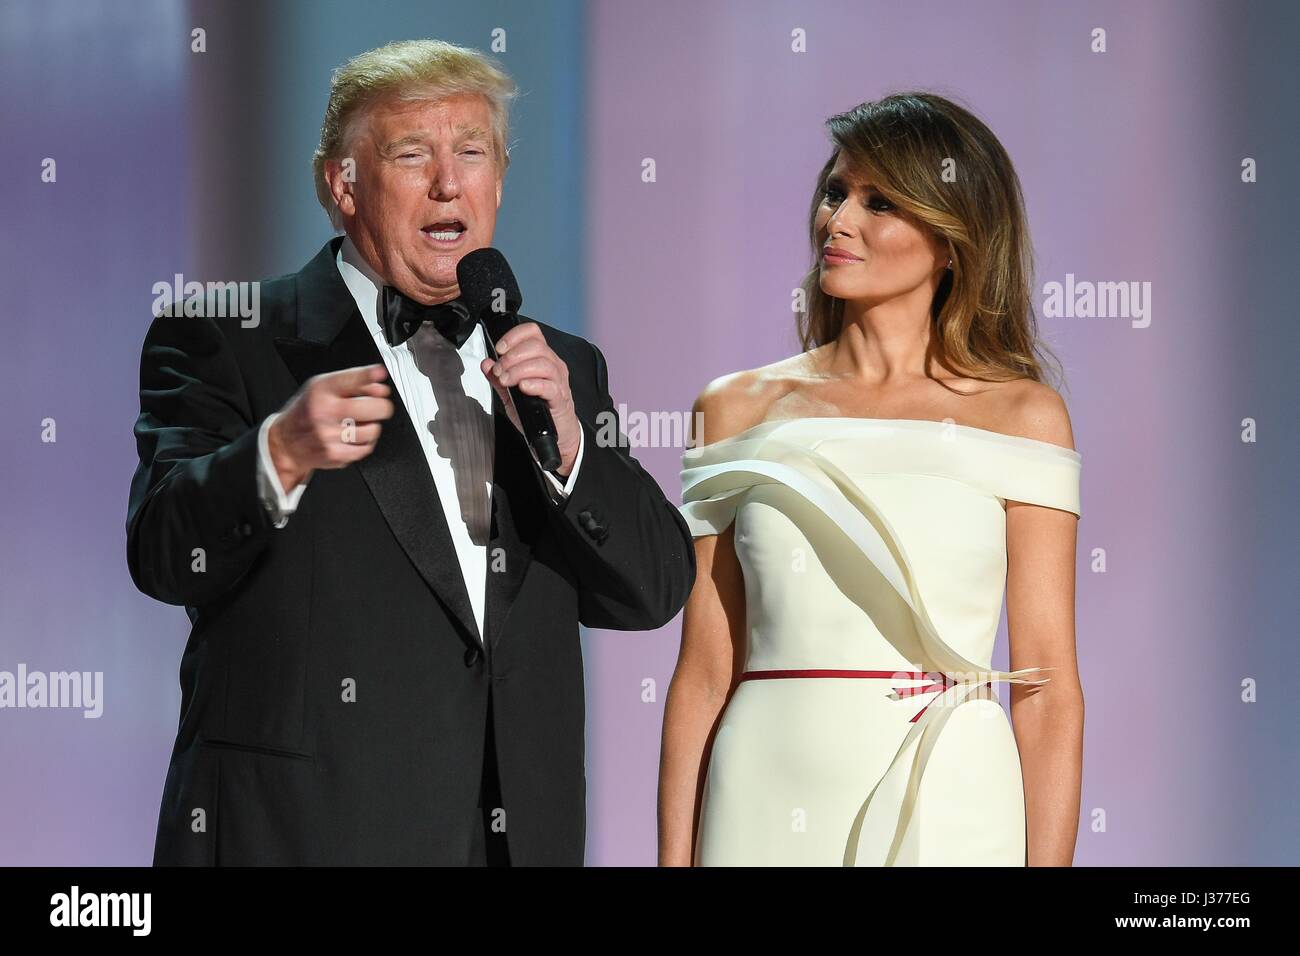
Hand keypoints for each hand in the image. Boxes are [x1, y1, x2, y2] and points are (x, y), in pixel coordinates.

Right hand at [267, 364, 393, 489]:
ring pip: (373, 430)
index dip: (369, 374)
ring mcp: (330, 435)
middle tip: (378, 406)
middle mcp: (324, 412)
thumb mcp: (321, 387)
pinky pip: (366, 448)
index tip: (380, 372)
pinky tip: (352, 437)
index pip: (351, 379)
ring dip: (372, 426)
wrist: (286, 442)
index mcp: (321, 390)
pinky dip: (365, 443)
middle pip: (373, 407)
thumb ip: (352, 383)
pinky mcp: (335, 454)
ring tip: (358, 424)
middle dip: (382, 406)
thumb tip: (380, 389)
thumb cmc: (307, 411)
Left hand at [480, 322, 580, 475]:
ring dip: (519, 370)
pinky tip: (523, 387)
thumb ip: (498, 378)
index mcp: (542, 358)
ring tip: (506, 380)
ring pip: (543, 363)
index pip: (532, 333)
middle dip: (512, 356)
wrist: (556, 434)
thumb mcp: (511, 394)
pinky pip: (550, 385)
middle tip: (500, 371)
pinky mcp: (560, 398)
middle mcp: (553, 366)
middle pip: (536, 346)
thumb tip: (486, 363)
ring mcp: (559, 381)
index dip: (514, 336)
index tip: (499, 349)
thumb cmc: (537, 411)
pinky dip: (534, 384)